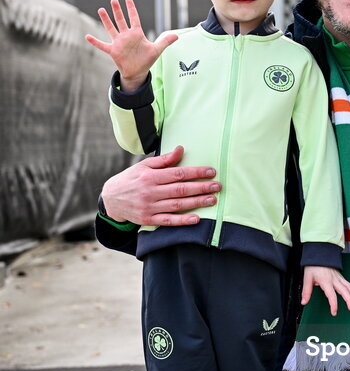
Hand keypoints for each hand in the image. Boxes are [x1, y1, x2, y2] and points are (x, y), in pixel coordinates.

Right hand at [85, 0, 177, 91]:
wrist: (138, 72)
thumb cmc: (146, 60)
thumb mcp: (157, 50)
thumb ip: (165, 41)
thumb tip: (177, 35)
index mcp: (137, 34)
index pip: (134, 18)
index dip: (131, 9)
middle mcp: (126, 36)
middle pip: (121, 20)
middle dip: (117, 11)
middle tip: (113, 0)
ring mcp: (119, 42)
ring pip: (111, 28)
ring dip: (106, 20)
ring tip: (101, 9)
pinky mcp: (113, 51)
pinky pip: (102, 45)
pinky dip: (95, 41)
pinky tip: (87, 36)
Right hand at [101, 146, 220, 225]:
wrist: (111, 199)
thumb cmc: (131, 179)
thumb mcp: (144, 165)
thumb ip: (164, 160)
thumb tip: (181, 149)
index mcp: (150, 176)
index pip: (178, 173)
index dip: (196, 172)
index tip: (211, 172)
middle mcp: (150, 192)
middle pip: (180, 189)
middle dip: (201, 187)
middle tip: (217, 186)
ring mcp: (149, 207)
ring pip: (177, 205)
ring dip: (196, 202)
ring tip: (212, 200)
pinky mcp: (148, 219)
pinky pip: (168, 221)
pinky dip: (182, 220)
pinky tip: (196, 219)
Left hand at [301, 267, 349, 316]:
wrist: (319, 254)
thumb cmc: (313, 265)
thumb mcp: (307, 278)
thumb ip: (306, 291)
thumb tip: (304, 302)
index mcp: (326, 281)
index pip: (332, 295)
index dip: (334, 305)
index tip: (334, 312)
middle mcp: (334, 279)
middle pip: (345, 291)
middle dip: (349, 300)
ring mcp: (338, 277)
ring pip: (349, 287)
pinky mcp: (340, 276)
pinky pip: (348, 283)